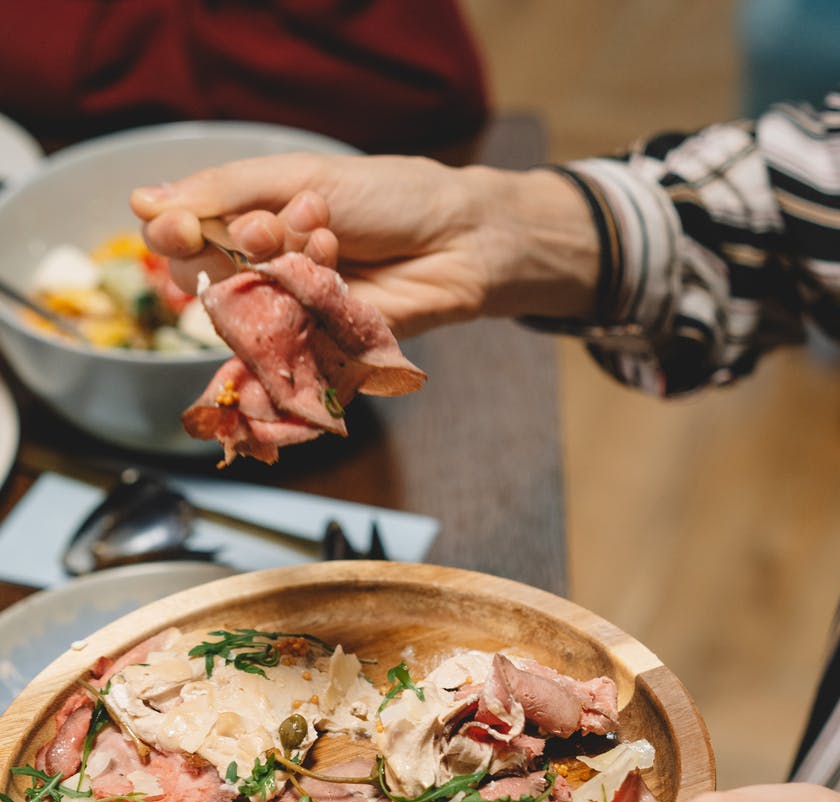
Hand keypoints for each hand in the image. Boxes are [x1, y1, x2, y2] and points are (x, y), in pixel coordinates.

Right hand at [130, 154, 598, 335]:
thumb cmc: (387, 198)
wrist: (459, 240)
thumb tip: (142, 201)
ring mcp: (289, 314)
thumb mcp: (299, 175)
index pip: (180, 237)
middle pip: (204, 277)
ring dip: (281, 264)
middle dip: (239, 243)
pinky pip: (284, 346)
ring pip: (247, 307)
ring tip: (328, 233)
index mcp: (247, 222)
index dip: (174, 233)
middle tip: (280, 222)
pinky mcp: (319, 351)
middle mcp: (261, 271)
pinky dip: (301, 306)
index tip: (182, 225)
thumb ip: (223, 191)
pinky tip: (334, 270)